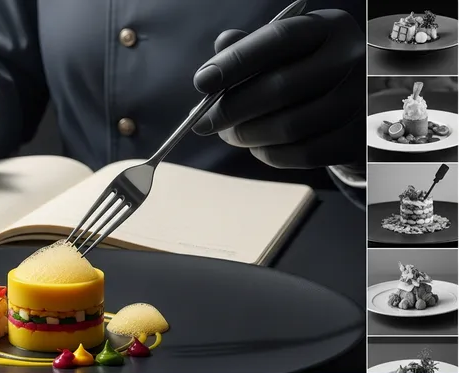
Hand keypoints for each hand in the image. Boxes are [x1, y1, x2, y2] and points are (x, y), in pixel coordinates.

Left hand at [192, 10, 364, 168]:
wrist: (359, 105)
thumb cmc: (307, 71)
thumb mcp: (286, 51)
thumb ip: (252, 46)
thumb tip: (222, 44)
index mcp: (329, 27)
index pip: (277, 38)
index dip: (236, 61)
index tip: (202, 83)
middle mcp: (351, 59)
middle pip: (280, 88)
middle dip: (232, 109)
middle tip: (203, 122)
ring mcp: (360, 101)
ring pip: (289, 126)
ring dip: (248, 135)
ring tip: (229, 134)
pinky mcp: (358, 138)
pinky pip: (304, 154)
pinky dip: (271, 154)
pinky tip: (257, 147)